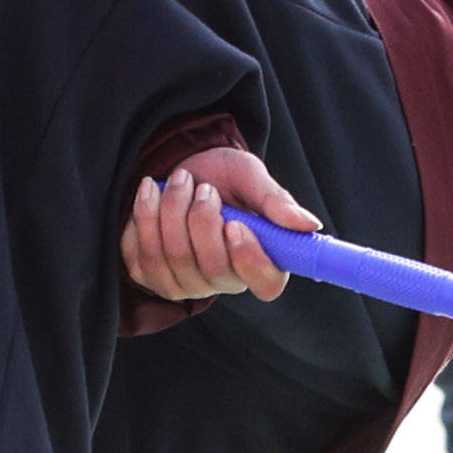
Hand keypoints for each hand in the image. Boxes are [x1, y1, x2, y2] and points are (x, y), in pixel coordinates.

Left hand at [123, 142, 322, 304]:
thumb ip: (275, 200)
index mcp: (261, 260)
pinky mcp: (151, 277)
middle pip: (212, 268)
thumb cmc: (221, 176)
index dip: (250, 260)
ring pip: (174, 259)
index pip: (266, 283)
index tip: (235, 225)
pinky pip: (143, 255)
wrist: (178, 169)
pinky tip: (151, 193)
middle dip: (200, 218)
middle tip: (200, 186)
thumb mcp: (249, 176)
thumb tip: (309, 225)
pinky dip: (145, 215)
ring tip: (178, 181)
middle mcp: (225, 280)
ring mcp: (186, 284)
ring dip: (171, 210)